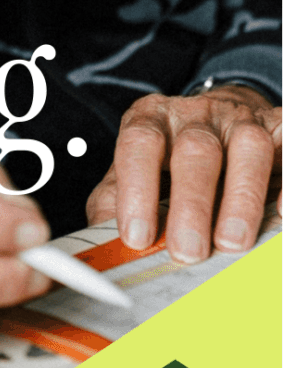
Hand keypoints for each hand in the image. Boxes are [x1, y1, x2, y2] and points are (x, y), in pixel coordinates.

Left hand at [86, 86, 280, 262]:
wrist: (216, 115)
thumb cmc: (167, 157)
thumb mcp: (131, 171)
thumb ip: (114, 201)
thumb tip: (103, 243)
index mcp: (151, 119)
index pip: (139, 143)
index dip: (136, 189)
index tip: (137, 237)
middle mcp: (196, 114)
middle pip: (195, 150)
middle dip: (192, 204)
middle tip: (188, 252)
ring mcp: (241, 119)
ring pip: (248, 147)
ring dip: (242, 197)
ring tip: (232, 243)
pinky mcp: (277, 126)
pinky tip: (282, 213)